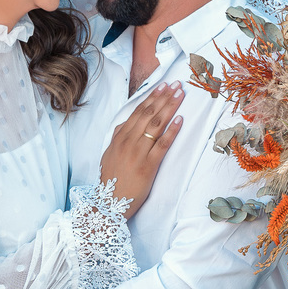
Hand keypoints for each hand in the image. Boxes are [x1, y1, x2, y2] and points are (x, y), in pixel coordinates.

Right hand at [99, 81, 183, 214]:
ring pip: (156, 124)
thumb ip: (119, 138)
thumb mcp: (110, 154)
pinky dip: (171, 131)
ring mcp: (138, 152)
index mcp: (119, 137)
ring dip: (169, 107)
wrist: (108, 203)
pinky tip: (180, 119)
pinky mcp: (148, 165)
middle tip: (176, 85)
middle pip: (149, 114)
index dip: (152, 98)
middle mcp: (128, 141)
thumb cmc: (111, 180)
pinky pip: (162, 144)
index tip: (162, 86)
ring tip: (180, 95)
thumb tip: (127, 124)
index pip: (138, 112)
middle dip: (164, 97)